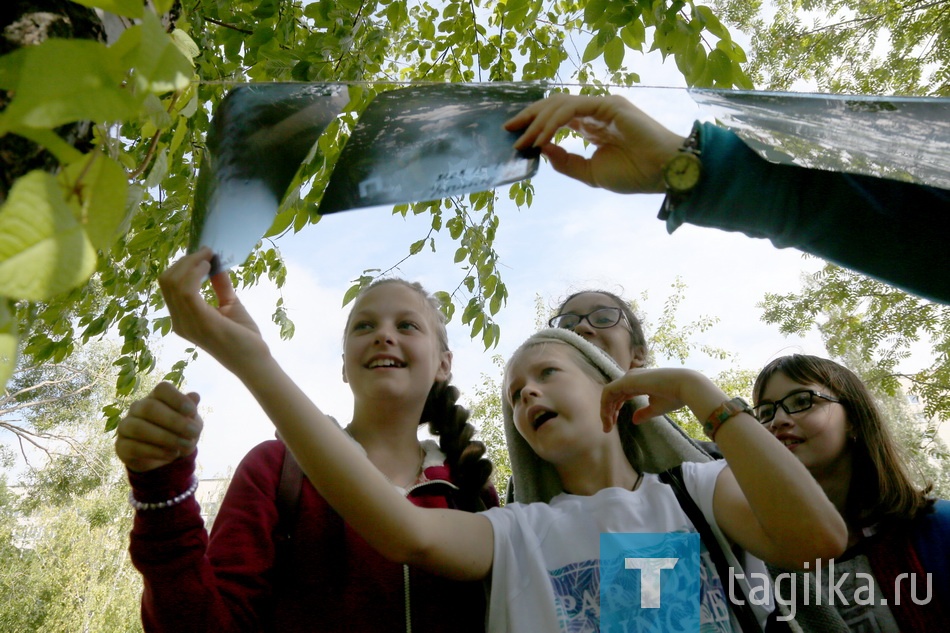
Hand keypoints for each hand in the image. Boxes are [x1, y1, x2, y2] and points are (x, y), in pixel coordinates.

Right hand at [115, 382, 202, 472]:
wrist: (164, 457)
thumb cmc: (179, 432)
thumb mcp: (191, 422)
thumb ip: (191, 411)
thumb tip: (195, 396)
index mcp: (156, 397)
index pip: (162, 389)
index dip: (177, 399)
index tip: (192, 412)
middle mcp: (138, 408)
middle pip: (149, 407)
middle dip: (174, 421)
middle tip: (193, 433)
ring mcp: (126, 426)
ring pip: (138, 427)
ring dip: (165, 438)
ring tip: (182, 446)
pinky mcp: (121, 445)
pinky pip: (133, 447)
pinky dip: (156, 452)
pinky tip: (172, 454)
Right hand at [159, 247, 267, 370]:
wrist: (255, 361)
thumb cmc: (244, 337)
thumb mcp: (230, 305)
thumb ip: (220, 286)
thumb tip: (216, 263)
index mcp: (183, 319)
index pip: (169, 286)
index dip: (183, 265)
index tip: (204, 253)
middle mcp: (179, 322)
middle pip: (167, 281)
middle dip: (185, 261)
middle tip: (206, 252)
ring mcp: (187, 323)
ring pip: (173, 283)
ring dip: (191, 263)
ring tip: (208, 257)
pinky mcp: (201, 321)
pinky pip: (187, 290)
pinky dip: (195, 273)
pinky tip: (208, 266)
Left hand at [504, 94, 684, 193]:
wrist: (662, 173)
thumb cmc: (633, 174)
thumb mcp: (590, 173)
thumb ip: (565, 161)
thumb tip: (541, 148)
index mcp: (591, 126)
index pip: (556, 117)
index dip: (534, 125)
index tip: (514, 137)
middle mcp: (595, 112)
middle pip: (553, 105)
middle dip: (529, 116)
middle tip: (509, 129)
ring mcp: (601, 105)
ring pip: (560, 104)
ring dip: (538, 122)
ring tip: (524, 140)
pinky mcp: (608, 104)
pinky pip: (573, 108)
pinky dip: (554, 122)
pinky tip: (542, 138)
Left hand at [600, 367, 724, 427]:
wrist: (685, 386)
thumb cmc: (674, 396)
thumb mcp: (656, 408)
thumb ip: (644, 413)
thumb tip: (634, 420)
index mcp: (638, 383)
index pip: (620, 396)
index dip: (615, 410)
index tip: (613, 425)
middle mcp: (631, 378)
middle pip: (613, 395)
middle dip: (608, 412)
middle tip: (607, 429)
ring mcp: (628, 378)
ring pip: (609, 394)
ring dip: (605, 411)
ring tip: (607, 427)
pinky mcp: (627, 381)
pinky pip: (609, 392)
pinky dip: (605, 405)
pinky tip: (607, 418)